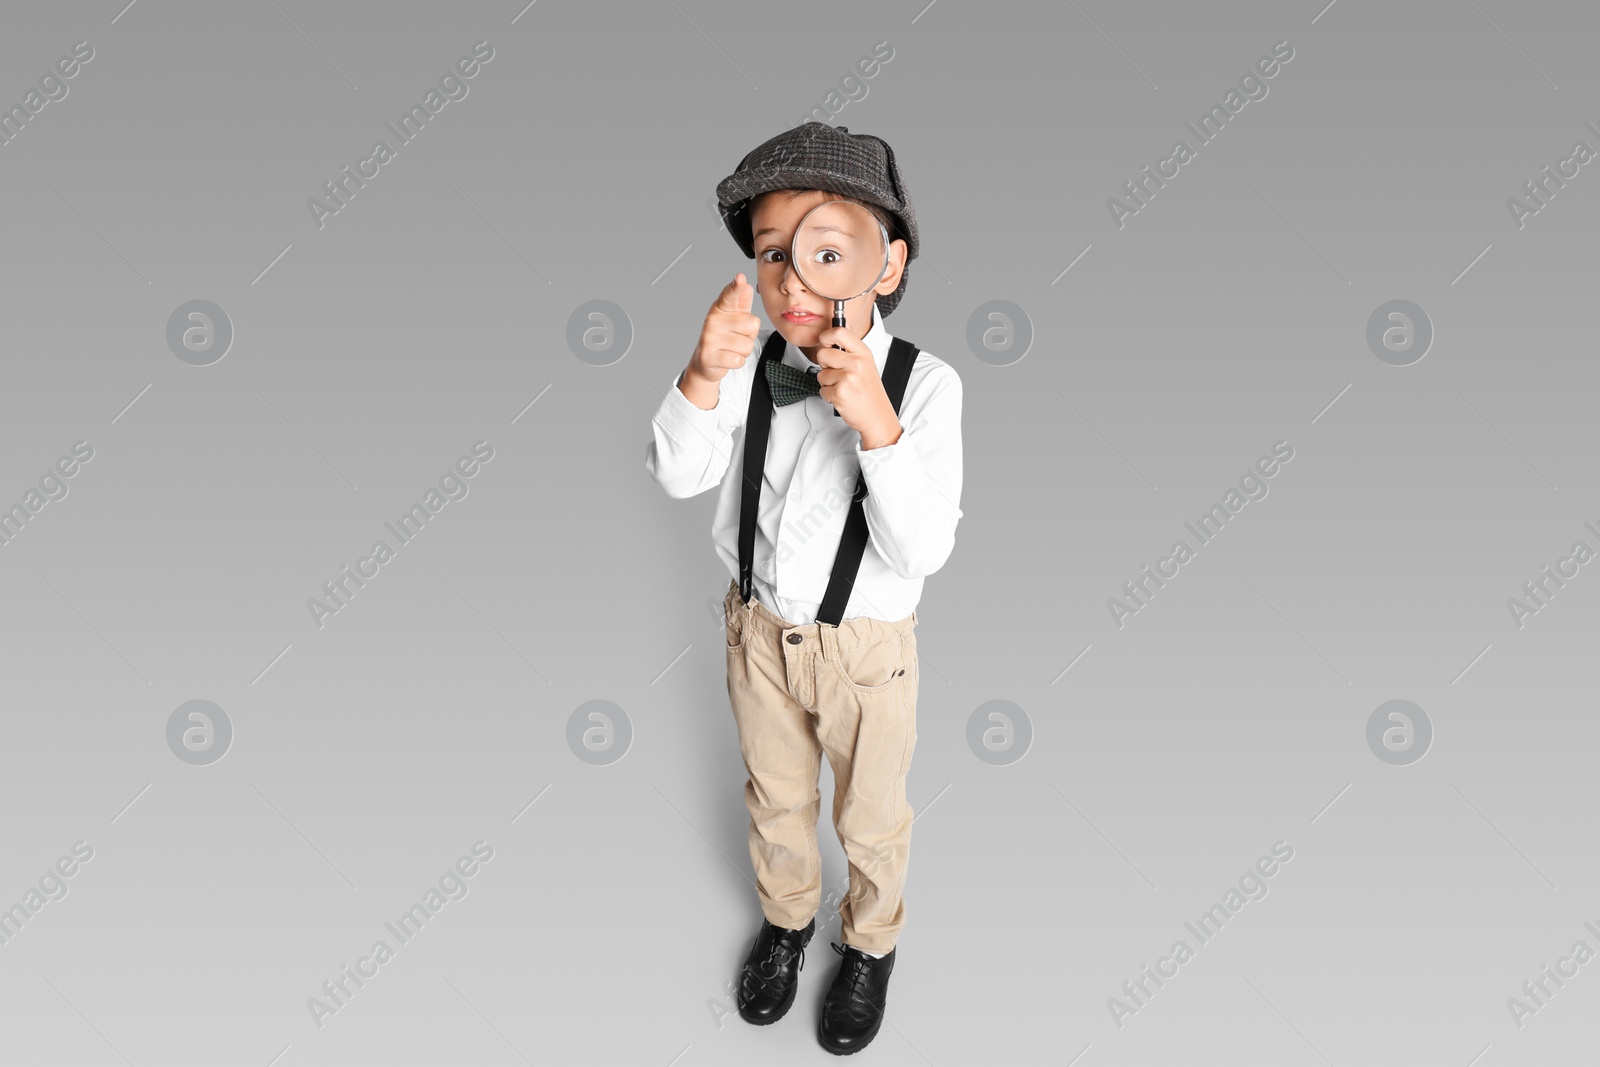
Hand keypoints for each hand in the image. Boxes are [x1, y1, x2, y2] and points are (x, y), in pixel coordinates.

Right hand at [686, 273, 759, 384]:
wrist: (706, 361)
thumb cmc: (724, 336)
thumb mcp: (734, 316)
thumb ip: (742, 302)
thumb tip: (747, 287)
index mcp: (721, 308)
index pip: (730, 295)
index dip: (736, 287)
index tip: (740, 278)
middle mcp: (713, 320)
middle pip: (752, 324)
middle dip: (750, 335)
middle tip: (737, 336)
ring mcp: (709, 338)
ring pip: (747, 345)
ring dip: (744, 350)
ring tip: (732, 348)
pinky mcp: (709, 357)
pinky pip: (739, 360)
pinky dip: (737, 361)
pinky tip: (727, 358)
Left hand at [813, 326, 901, 448]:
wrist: (877, 415)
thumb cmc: (869, 391)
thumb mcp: (865, 364)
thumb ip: (849, 350)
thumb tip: (830, 336)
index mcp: (863, 353)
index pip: (839, 332)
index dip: (826, 336)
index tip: (826, 342)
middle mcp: (856, 363)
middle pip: (823, 353)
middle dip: (825, 365)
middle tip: (838, 373)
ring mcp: (848, 378)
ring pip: (820, 374)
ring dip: (827, 383)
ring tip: (843, 387)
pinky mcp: (840, 393)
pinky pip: (822, 390)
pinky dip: (828, 396)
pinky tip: (842, 397)